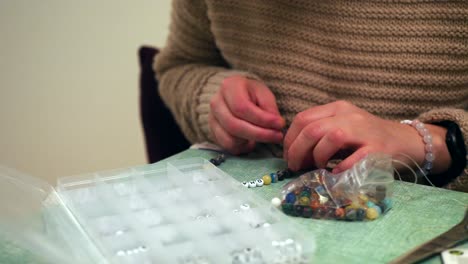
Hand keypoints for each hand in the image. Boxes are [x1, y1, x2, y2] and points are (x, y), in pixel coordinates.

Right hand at [209, 76, 284, 153]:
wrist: (234, 97)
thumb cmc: (251, 94)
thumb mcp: (264, 94)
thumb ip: (270, 108)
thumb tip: (276, 125)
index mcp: (229, 86)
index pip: (242, 107)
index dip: (262, 119)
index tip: (280, 124)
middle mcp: (216, 102)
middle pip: (234, 125)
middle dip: (259, 134)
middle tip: (277, 136)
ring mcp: (212, 119)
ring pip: (230, 139)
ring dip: (251, 141)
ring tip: (265, 136)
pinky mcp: (213, 133)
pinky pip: (228, 146)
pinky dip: (242, 147)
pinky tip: (252, 141)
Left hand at [283, 100, 449, 173]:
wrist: (405, 141)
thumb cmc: (366, 137)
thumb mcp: (341, 126)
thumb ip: (319, 132)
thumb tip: (293, 151)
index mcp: (337, 109)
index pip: (303, 118)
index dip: (290, 139)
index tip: (287, 156)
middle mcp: (349, 116)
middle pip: (312, 129)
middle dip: (297, 151)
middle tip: (295, 167)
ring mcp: (365, 131)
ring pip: (330, 138)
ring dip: (317, 157)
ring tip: (317, 168)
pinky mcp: (378, 149)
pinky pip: (354, 158)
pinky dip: (340, 168)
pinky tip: (335, 173)